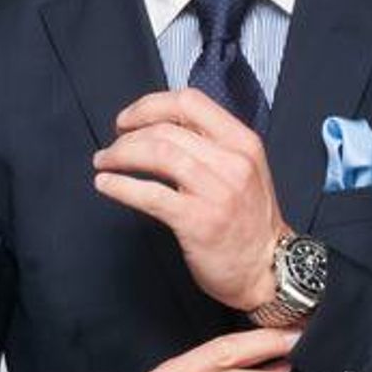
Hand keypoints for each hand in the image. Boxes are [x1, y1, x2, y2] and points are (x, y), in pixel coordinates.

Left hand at [91, 86, 286, 310]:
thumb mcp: (244, 170)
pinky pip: (150, 194)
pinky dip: (120, 186)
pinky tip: (107, 185)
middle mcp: (233, 162)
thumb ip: (211, 145)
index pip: (189, 101)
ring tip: (104, 163)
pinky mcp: (198, 221)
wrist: (268, 270)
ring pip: (157, 154)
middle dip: (128, 136)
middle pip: (166, 128)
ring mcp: (217, 192)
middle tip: (111, 149)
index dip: (150, 106)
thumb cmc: (249, 222)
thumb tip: (158, 128)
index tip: (128, 120)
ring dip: (120, 156)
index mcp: (243, 142)